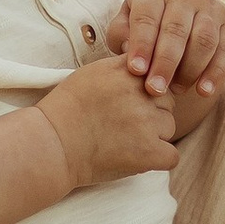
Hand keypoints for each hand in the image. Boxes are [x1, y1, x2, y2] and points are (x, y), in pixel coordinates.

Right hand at [36, 56, 180, 189]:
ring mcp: (147, 123)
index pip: (156, 76)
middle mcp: (141, 93)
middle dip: (152, 112)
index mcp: (128, 72)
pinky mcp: (149, 152)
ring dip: (154, 135)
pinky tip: (139, 158)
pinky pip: (172, 156)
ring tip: (125, 141)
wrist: (52, 144)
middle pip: (167, 101)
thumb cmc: (66, 110)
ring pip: (169, 127)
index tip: (130, 103)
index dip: (146, 91)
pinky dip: (159, 159)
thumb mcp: (92, 73)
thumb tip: (144, 64)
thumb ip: (123, 67)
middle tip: (125, 124)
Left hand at [109, 0, 224, 106]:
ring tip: (175, 91)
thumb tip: (131, 55)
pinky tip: (203, 92)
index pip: (148, 17)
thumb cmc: (147, 21)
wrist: (182, 2)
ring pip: (204, 40)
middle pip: (177, 30)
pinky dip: (216, 73)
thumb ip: (122, 36)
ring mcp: (211, 8)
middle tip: (154, 89)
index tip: (136, 70)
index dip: (142, 44)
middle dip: (165, 63)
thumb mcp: (127, 21)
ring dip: (189, 70)